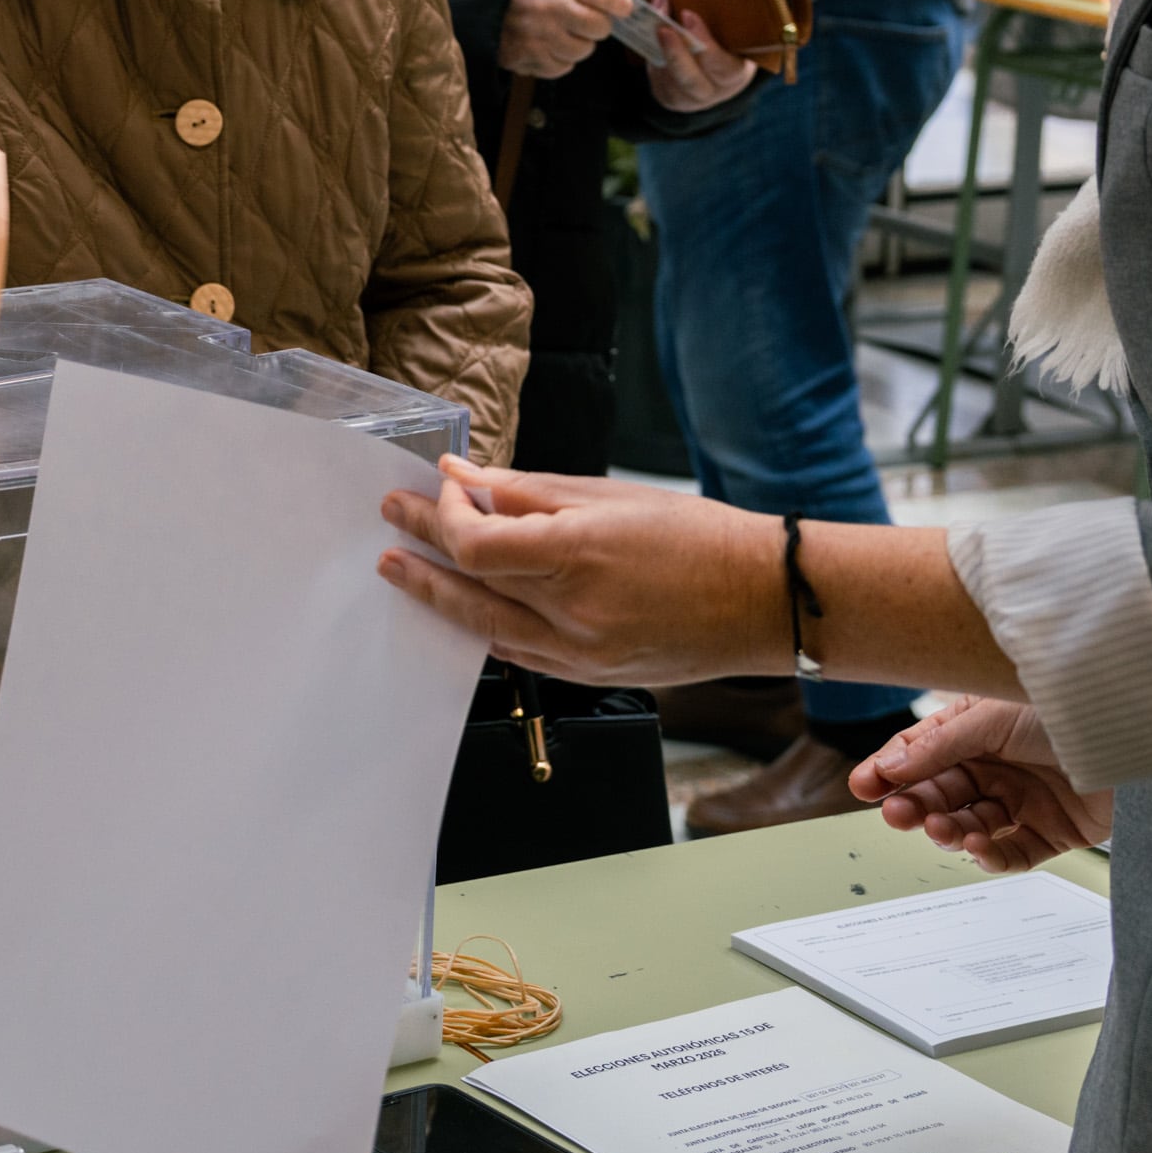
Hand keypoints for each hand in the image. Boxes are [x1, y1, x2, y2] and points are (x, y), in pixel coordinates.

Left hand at [374, 460, 778, 685]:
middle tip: (389, 522)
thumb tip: (466, 478)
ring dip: (438, 594)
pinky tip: (461, 604)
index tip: (439, 490)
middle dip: (422, 548)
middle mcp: (575, 612)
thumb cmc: (699, 539)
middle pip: (471, 583)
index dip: (445, 517)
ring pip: (484, 626)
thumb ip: (527, 491)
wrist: (761, 602)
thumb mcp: (610, 497)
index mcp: (581, 555)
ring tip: (403, 567)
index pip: (477, 545)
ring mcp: (580, 653)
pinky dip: (483, 624)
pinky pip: (517, 652)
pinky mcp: (589, 675)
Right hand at [500, 0, 636, 78]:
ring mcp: (539, 36)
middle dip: (596, 27)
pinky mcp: (526, 58)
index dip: (619, 5)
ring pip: (582, 52)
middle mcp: (551, 8)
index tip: (622, 8)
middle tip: (582, 21)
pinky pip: (561, 68)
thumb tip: (622, 3)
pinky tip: (545, 46)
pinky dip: (558, 60)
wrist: (476, 0)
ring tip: (558, 33)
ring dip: (576, 45)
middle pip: (600, 29)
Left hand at [641, 0, 756, 110]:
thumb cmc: (727, 44)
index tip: (688, 16)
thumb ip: (713, 19)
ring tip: (650, 22)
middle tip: (663, 28)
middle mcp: (711, 92)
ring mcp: (687, 99)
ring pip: (668, 79)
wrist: (719, 73)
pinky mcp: (667, 96)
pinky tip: (646, 33)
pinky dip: (650, 55)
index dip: (706, 44)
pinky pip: (656, 78)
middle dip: (676, 53)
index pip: (722, 65)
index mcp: (734, 75)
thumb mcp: (730, 33)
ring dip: (656, 49)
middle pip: (690, 79)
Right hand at [846, 699, 1112, 872]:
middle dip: (915, 804)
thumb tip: (889, 767)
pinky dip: (990, 855)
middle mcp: (999, 764)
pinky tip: (979, 846)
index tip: (863, 786)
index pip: (921, 752)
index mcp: (978, 728)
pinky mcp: (1054, 832)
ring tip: (944, 828)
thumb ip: (938, 746)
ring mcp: (1025, 799)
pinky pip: (1011, 852)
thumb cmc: (1070, 704)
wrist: (1136, 731)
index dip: (890, 770)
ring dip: (950, 829)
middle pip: (941, 792)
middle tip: (897, 813)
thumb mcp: (990, 716)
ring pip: (970, 824)